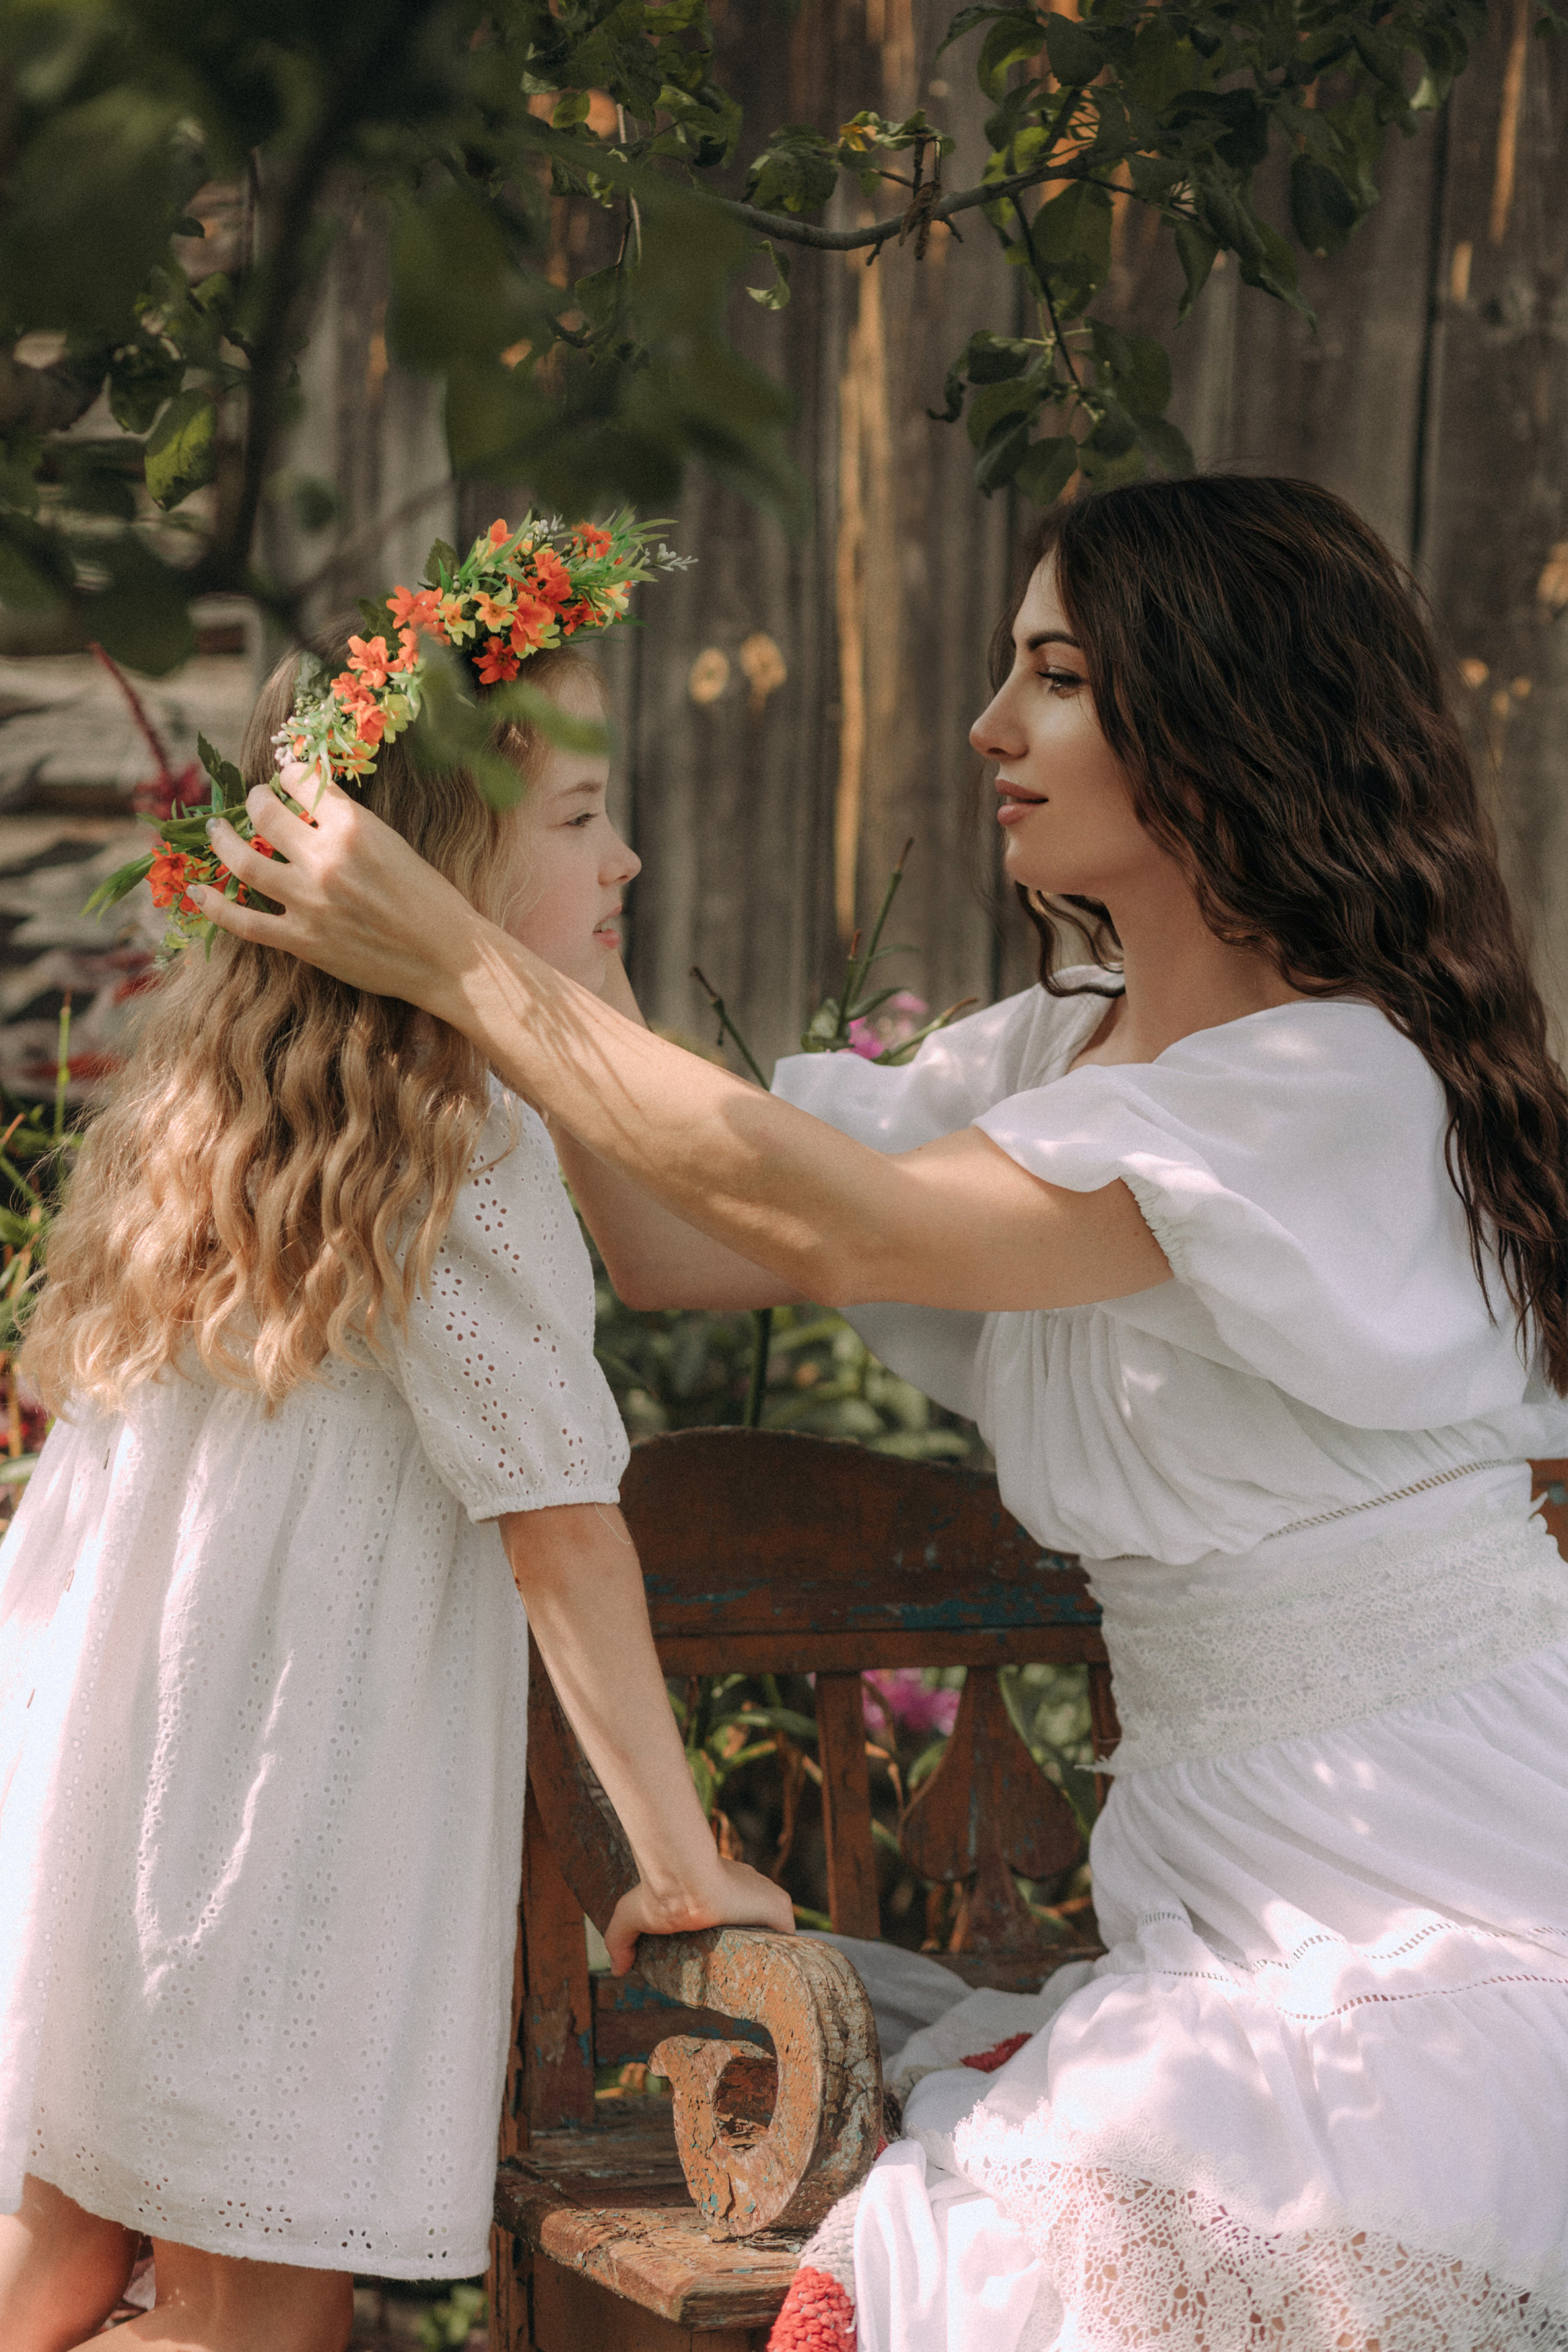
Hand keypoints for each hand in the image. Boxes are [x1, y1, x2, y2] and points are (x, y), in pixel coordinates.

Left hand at [192, 779, 478, 1014]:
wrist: (448, 956)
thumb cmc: (432, 900)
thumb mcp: (395, 844)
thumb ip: (351, 827)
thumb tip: (313, 812)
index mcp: (354, 826)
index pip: (302, 783)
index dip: (288, 776)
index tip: (285, 779)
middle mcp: (325, 858)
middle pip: (265, 816)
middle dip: (254, 801)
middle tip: (253, 800)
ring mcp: (309, 900)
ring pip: (244, 862)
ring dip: (223, 841)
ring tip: (216, 830)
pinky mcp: (302, 939)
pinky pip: (245, 921)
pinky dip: (216, 906)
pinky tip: (197, 892)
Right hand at [602, 1857, 795, 1975]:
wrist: (683, 1880)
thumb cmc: (657, 1891)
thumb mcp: (631, 1915)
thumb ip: (620, 1940)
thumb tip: (617, 1971)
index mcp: (717, 1885)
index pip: (729, 1909)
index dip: (726, 1931)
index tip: (717, 1957)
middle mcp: (744, 1887)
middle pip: (753, 1920)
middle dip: (748, 1943)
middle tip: (736, 1974)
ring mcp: (763, 1896)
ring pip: (772, 1928)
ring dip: (769, 1950)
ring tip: (757, 1981)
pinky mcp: (778, 1905)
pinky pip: (790, 1934)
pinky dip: (788, 1954)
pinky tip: (780, 1977)